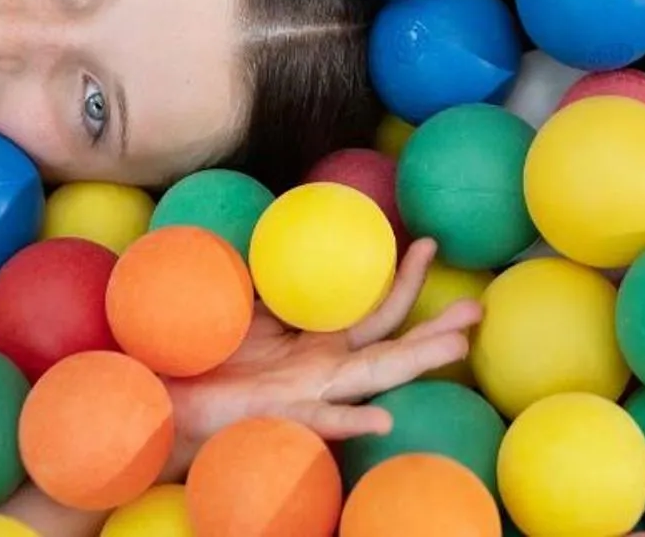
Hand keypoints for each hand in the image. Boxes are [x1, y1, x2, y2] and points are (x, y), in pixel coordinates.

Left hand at [165, 240, 480, 458]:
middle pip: (392, 344)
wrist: (168, 393)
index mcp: (318, 342)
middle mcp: (323, 370)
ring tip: (457, 349)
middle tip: (477, 308)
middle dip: (435, 327)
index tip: (428, 243)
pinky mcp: (281, 416)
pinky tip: (384, 419)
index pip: (374, 309)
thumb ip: (265, 270)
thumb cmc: (205, 350)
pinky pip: (322, 421)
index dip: (402, 278)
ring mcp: (308, 394)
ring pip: (374, 377)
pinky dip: (352, 421)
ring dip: (416, 362)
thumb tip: (277, 223)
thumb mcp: (240, 299)